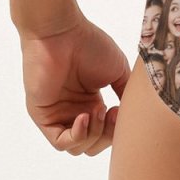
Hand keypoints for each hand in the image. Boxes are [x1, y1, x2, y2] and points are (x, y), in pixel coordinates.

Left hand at [19, 13, 130, 155]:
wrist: (62, 32)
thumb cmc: (89, 44)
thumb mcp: (118, 71)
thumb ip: (127, 94)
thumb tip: (135, 114)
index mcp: (91, 102)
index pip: (107, 133)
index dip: (118, 129)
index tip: (122, 109)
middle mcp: (75, 111)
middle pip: (94, 145)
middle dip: (108, 136)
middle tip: (113, 113)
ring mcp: (58, 116)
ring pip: (79, 148)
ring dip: (94, 135)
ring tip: (98, 110)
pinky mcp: (43, 116)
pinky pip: (61, 142)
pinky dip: (78, 136)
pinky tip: (85, 116)